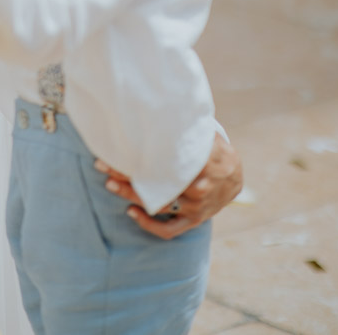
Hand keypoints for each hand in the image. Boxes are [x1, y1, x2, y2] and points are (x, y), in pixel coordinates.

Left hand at [96, 132, 242, 239]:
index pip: (167, 162)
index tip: (114, 149)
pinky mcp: (194, 220)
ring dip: (132, 196)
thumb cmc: (211, 148)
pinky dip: (150, 224)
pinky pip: (170, 230)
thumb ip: (186, 128)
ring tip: (110, 184)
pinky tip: (131, 211)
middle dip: (128, 175)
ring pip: (160, 205)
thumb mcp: (204, 135)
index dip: (138, 157)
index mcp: (205, 163)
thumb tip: (162, 108)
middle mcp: (201, 189)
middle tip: (102, 165)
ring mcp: (197, 207)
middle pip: (160, 184)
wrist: (235, 175)